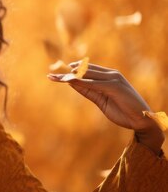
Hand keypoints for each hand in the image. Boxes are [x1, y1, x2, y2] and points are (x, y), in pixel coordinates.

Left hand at [47, 61, 162, 134]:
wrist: (142, 120)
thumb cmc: (122, 110)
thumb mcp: (100, 100)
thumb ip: (88, 91)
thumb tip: (72, 83)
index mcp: (108, 76)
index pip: (84, 71)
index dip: (68, 73)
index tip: (53, 76)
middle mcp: (110, 74)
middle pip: (83, 71)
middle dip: (66, 74)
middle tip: (49, 76)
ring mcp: (113, 79)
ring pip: (87, 74)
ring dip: (70, 76)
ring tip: (56, 78)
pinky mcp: (115, 86)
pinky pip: (94, 83)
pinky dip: (81, 82)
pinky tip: (70, 81)